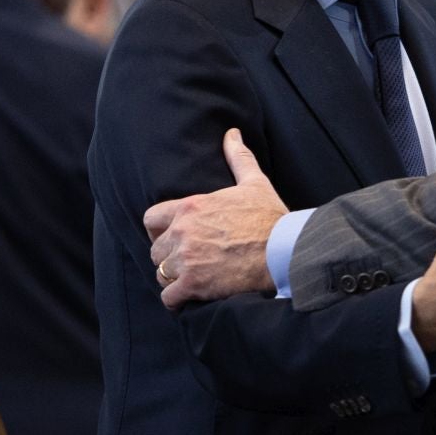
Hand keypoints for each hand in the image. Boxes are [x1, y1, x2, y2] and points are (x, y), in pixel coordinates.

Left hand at [145, 129, 287, 308]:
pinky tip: (192, 297)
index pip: (151, 219)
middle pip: (155, 250)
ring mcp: (186, 259)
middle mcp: (182, 232)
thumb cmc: (271, 217)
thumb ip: (238, 158)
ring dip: (174, 279)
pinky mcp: (194, 284)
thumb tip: (232, 134)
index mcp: (190, 207)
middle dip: (169, 258)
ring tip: (193, 280)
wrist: (285, 250)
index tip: (173, 239)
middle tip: (189, 263)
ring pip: (161, 274)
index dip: (159, 232)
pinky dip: (178, 300)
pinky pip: (169, 297)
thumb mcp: (254, 183)